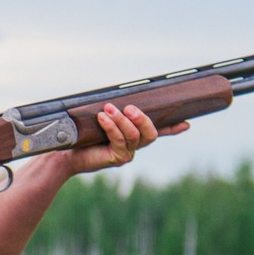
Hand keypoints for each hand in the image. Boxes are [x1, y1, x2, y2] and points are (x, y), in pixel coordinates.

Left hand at [64, 103, 188, 175]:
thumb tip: (116, 96)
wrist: (67, 152)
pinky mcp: (117, 159)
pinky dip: (112, 127)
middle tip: (130, 108)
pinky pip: (119, 141)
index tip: (186, 124)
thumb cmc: (83, 132)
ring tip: (108, 109)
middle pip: (151, 134)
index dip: (173, 128)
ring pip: (134, 136)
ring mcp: (127, 153)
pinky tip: (103, 118)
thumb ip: (114, 110)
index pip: (158, 131)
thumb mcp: (101, 118)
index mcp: (134, 135)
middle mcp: (134, 146)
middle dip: (142, 119)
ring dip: (122, 120)